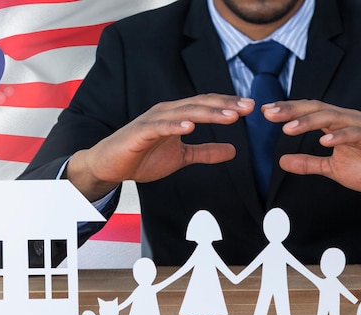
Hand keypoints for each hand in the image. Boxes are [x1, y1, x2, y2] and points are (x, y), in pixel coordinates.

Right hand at [67, 94, 253, 200]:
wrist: (110, 165)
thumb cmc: (142, 157)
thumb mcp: (182, 157)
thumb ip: (206, 152)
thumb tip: (233, 150)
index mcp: (177, 115)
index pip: (207, 105)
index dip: (228, 105)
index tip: (250, 108)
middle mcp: (167, 112)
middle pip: (200, 104)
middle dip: (225, 105)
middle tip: (247, 107)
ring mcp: (153, 121)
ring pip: (184, 112)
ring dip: (208, 113)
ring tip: (229, 116)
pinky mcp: (140, 132)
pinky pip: (159, 127)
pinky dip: (175, 125)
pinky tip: (190, 126)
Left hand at [263, 100, 360, 213]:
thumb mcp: (332, 169)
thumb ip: (309, 163)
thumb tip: (282, 162)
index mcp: (335, 124)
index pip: (307, 113)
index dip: (287, 112)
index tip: (265, 113)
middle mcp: (346, 120)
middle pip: (315, 109)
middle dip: (291, 110)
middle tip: (269, 113)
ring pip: (332, 118)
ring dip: (309, 121)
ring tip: (289, 128)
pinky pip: (356, 134)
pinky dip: (340, 136)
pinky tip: (324, 141)